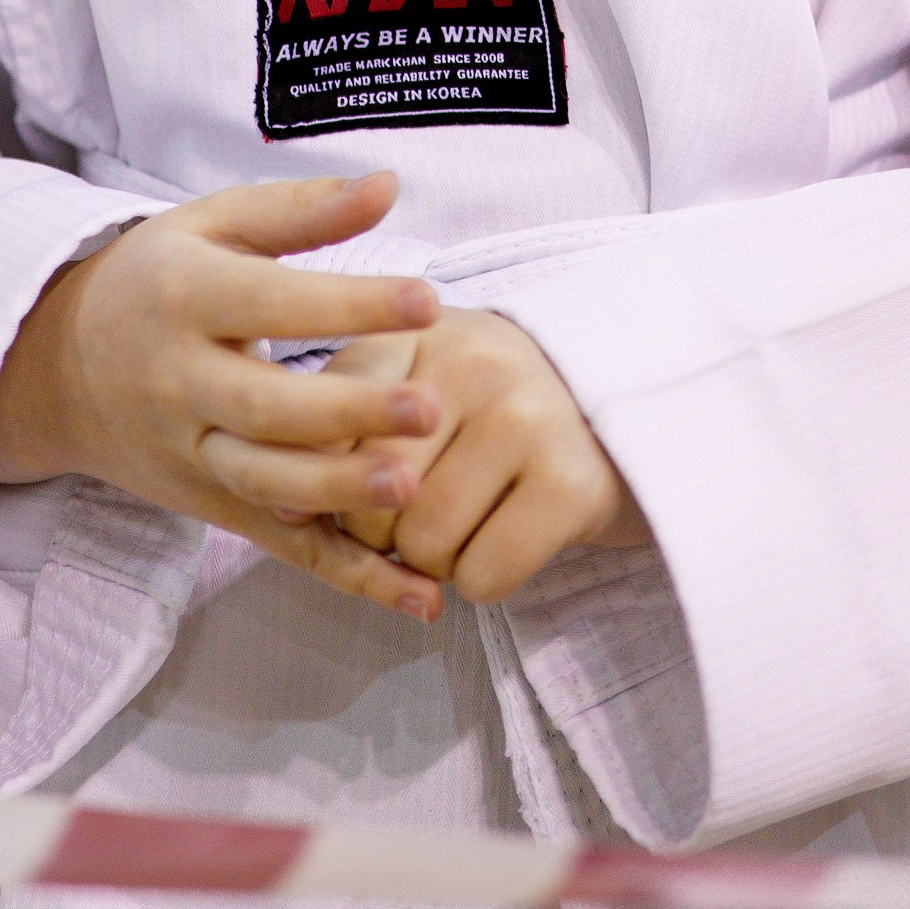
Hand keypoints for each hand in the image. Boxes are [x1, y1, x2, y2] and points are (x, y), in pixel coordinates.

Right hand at [0, 171, 448, 620]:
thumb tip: (389, 186)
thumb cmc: (155, 279)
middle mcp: (182, 383)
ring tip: (412, 486)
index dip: (348, 303)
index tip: (426, 300)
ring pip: (267, 485)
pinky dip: (348, 578)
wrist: (57, 366)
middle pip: (266, 408)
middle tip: (429, 408)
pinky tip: (415, 597)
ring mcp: (194, 454)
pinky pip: (282, 547)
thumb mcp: (213, 225)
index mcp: (186, 298)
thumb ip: (301, 209)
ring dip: (340, 493)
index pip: (271, 302)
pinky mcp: (212, 506)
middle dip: (348, 414)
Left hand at [331, 311, 647, 602]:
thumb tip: (279, 503)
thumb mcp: (421, 389)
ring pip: (424, 544)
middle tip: (423, 515)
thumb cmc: (494, 412)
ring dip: (437, 562)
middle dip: (383, 532)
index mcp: (421, 329)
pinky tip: (507, 538)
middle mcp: (474, 360)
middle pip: (371, 492)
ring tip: (469, 522)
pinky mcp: (570, 483)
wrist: (630, 415)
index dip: (328, 478)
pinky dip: (484, 580)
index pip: (331, 420)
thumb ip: (347, 426)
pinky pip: (481, 576)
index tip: (353, 489)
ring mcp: (527, 416)